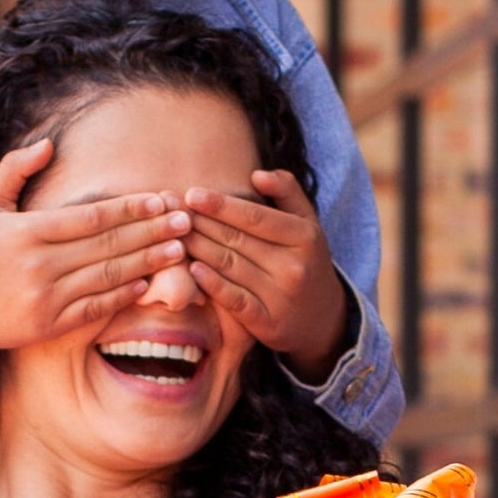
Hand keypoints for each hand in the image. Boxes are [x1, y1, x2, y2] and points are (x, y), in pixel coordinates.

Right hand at [0, 137, 199, 360]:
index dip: (130, 208)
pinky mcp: (50, 325)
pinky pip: (97, 308)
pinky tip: (150, 282)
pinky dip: (125, 295)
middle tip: (185, 221)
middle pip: (108, 245)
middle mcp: (38, 265)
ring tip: (179, 250)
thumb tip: (48, 143)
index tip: (160, 199)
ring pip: (108, 276)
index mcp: (27, 231)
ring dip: (148, 263)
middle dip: (152, 232)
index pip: (90, 217)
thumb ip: (15, 168)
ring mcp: (45, 297)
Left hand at [179, 172, 350, 376]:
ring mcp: (281, 297)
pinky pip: (234, 301)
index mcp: (304, 237)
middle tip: (173, 213)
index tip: (192, 195)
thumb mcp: (309, 224)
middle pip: (237, 240)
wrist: (324, 319)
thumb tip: (257, 174)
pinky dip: (212, 284)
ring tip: (175, 235)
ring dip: (198, 249)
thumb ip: (288, 192)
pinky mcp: (268, 323)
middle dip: (201, 224)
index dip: (220, 205)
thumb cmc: (307, 261)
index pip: (255, 217)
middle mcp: (294, 267)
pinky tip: (192, 269)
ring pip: (230, 267)